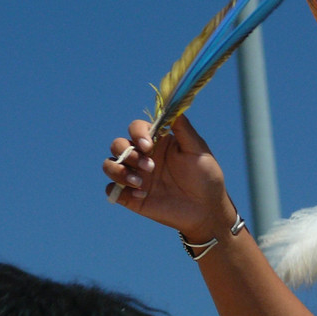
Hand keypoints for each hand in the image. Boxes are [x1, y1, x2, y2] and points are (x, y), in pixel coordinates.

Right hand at [103, 116, 235, 241]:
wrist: (207, 210)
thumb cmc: (206, 178)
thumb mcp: (198, 150)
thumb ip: (184, 129)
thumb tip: (173, 104)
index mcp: (157, 143)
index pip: (136, 128)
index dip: (137, 133)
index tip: (148, 145)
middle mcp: (143, 157)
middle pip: (118, 144)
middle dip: (129, 154)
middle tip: (150, 167)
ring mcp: (136, 176)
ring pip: (110, 165)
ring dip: (119, 171)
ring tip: (140, 183)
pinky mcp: (132, 196)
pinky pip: (112, 190)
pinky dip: (119, 189)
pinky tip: (140, 195)